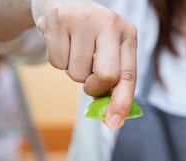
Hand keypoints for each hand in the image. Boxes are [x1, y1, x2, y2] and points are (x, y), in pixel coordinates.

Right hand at [31, 0, 136, 127]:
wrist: (63, 0)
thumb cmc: (91, 34)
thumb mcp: (109, 51)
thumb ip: (113, 81)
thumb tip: (111, 117)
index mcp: (127, 34)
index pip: (129, 75)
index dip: (122, 102)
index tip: (114, 123)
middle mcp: (109, 23)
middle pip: (107, 76)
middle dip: (94, 87)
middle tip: (89, 81)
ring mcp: (83, 19)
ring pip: (77, 73)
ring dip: (74, 72)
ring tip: (75, 51)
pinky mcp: (58, 20)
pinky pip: (57, 63)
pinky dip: (58, 61)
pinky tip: (62, 43)